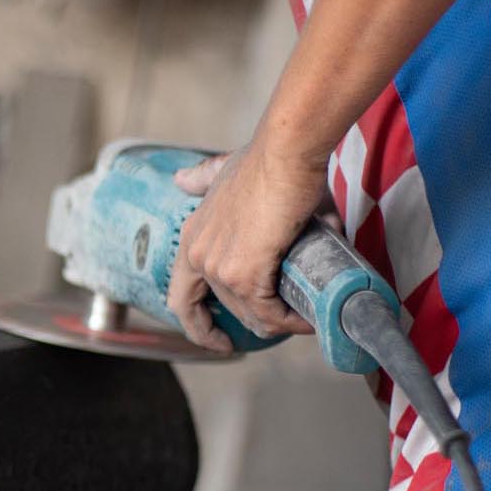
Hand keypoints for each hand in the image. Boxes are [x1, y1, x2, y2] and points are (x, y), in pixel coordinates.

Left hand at [167, 138, 328, 353]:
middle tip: (282, 325)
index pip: (182, 299)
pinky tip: (308, 319)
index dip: (198, 326)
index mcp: (190, 237)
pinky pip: (268, 313)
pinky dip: (290, 321)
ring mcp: (218, 268)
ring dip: (280, 323)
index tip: (218, 340)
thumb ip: (202, 180)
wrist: (286, 150)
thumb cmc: (267, 159)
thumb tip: (182, 179)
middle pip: (225, 311)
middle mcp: (197, 256)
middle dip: (255, 323)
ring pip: (250, 315)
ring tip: (305, 318)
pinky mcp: (243, 275)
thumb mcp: (223, 172)